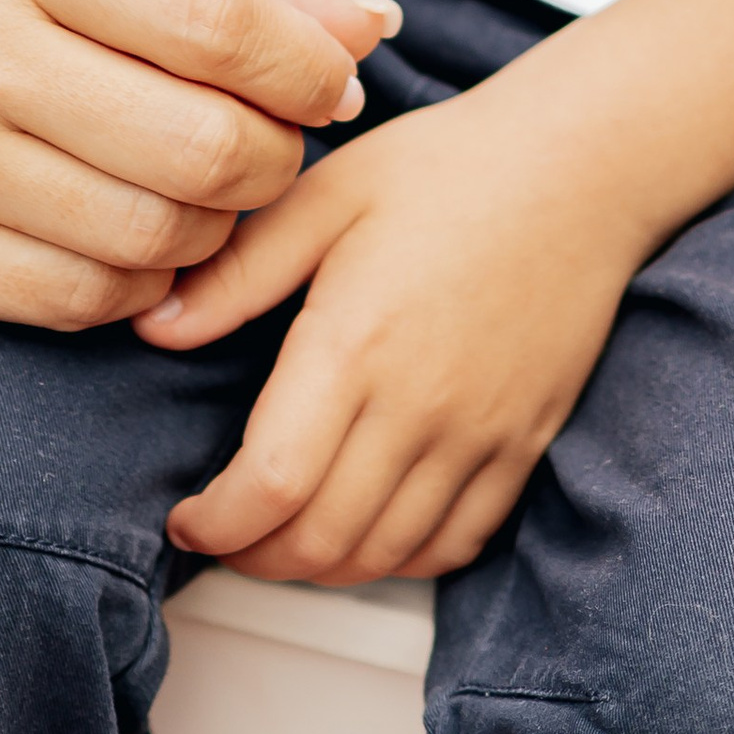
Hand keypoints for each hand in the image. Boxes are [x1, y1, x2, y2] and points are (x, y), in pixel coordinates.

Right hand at [0, 0, 391, 327]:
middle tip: (287, 146)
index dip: (302, 59)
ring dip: (217, 227)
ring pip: (149, 230)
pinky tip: (148, 238)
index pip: (210, 11)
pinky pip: (76, 296)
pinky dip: (142, 280)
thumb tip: (367, 25)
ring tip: (221, 192)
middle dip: (276, 158)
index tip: (333, 76)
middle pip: (197, 138)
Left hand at [139, 70, 646, 584]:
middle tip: (224, 531)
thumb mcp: (326, 193)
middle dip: (255, 558)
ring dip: (321, 567)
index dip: (215, 525)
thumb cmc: (449, 166)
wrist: (577, 166)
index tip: (188, 516)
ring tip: (282, 535)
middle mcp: (419, 406)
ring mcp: (479, 435)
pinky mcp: (523, 444)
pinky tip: (368, 527)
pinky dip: (401, 560)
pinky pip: (456, 543)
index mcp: (356, 343)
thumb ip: (239, 271)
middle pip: (322, 542)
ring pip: (385, 556)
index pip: (270, 487)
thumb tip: (156, 326)